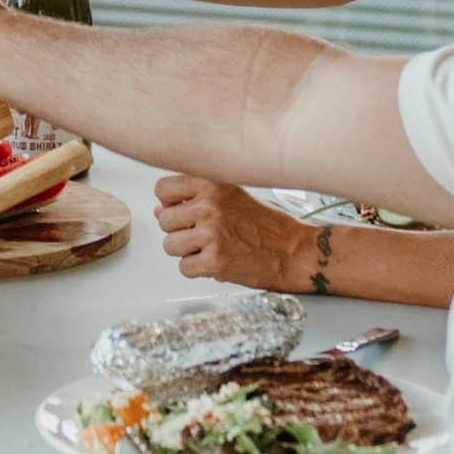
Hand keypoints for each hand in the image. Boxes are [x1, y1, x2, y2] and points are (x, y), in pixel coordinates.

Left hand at [152, 176, 315, 289]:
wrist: (294, 251)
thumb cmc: (266, 225)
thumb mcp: (230, 199)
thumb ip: (193, 200)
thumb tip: (159, 210)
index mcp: (212, 183)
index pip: (162, 189)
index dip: (171, 203)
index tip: (185, 211)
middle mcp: (209, 205)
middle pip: (164, 221)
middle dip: (181, 231)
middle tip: (206, 234)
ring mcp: (211, 233)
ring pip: (170, 246)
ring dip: (188, 252)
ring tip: (213, 247)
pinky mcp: (215, 260)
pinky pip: (184, 268)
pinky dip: (198, 270)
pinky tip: (218, 261)